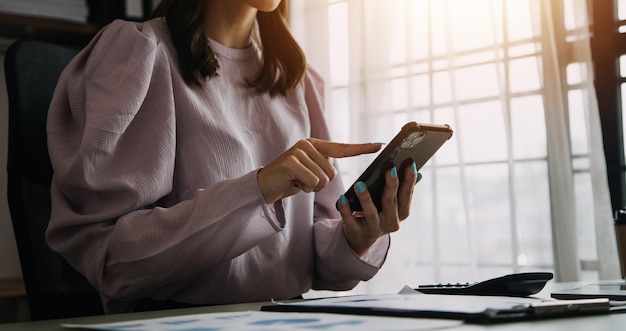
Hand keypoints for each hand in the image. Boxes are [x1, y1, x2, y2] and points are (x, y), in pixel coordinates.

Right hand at [257, 138, 381, 203]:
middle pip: (332, 172)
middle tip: (303, 181)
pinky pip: (312, 182)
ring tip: (297, 182)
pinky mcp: (291, 162)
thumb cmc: (290, 181)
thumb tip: (336, 170)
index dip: (361, 148)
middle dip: (320, 184)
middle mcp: (307, 145)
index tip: (379, 146)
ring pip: (323, 179)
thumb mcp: (310, 173)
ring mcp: (298, 151)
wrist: (264, 187)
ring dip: (311, 187)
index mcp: (315, 145)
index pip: (342, 148)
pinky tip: (293, 184)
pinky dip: (304, 189)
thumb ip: (323, 167)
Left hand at [338, 162, 419, 254]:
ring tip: (360, 184)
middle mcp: (391, 223)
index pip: (407, 196)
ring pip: (371, 213)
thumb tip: (415, 170)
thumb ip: (403, 188)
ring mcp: (374, 229)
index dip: (409, 181)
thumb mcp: (392, 203)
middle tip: (390, 169)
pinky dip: (346, 209)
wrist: (361, 235)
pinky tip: (342, 198)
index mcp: (402, 213)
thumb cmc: (379, 212)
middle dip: (391, 186)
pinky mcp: (357, 232)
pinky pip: (350, 220)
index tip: (410, 164)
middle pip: (391, 203)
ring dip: (365, 198)